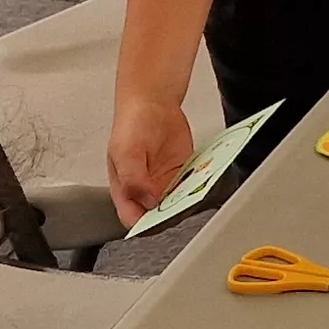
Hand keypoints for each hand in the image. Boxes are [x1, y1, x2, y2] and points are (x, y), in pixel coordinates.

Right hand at [106, 93, 194, 226]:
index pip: (133, 220)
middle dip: (173, 214)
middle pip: (159, 217)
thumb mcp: (125, 151)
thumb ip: (133, 179)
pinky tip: (204, 181)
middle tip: (184, 202)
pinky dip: (200, 188)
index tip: (162, 217)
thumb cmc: (132, 124)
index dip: (147, 225)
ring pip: (178, 206)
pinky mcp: (182, 175)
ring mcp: (164, 184)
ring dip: (189, 202)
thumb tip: (148, 201)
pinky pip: (192, 188)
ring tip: (196, 192)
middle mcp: (144, 191)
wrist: (154, 104)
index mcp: (124, 190)